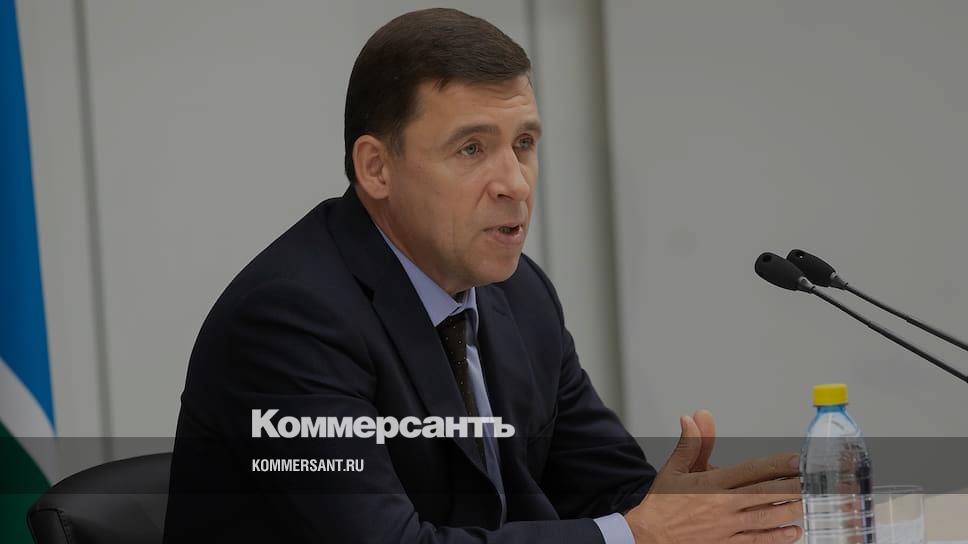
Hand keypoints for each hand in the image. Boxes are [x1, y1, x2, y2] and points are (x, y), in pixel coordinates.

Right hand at [624, 414, 801, 543]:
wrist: (647, 535)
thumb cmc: (661, 501)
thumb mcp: (674, 468)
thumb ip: (691, 443)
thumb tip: (693, 416)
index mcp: (711, 484)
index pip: (751, 472)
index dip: (777, 465)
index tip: (797, 460)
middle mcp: (722, 506)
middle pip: (765, 494)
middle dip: (792, 487)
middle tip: (815, 481)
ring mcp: (726, 527)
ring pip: (765, 519)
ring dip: (789, 510)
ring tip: (810, 502)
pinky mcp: (725, 543)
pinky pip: (756, 541)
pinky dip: (776, 537)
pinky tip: (793, 531)